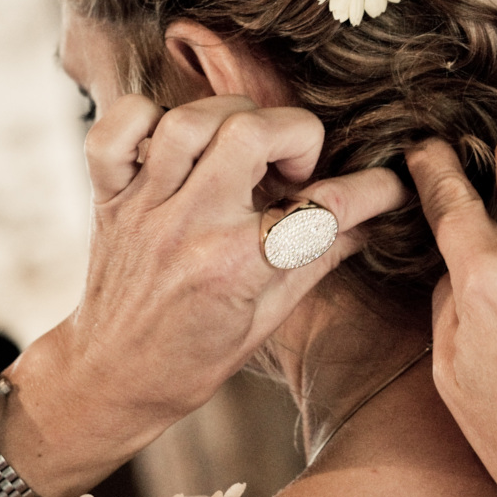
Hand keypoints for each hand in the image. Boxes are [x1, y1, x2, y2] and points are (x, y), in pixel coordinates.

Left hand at [1, 94, 404, 496]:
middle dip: (294, 133)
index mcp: (236, 267)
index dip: (372, 190)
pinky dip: (144, 117)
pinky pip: (116, 129)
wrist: (111, 379)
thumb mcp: (270, 318)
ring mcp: (145, 207)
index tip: (387, 187)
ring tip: (241, 152)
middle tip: (293, 170)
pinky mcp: (109, 195)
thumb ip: (321, 257)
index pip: (322, 206)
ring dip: (231, 120)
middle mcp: (189, 227)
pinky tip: (173, 142)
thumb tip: (374, 219)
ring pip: (190, 118)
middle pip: (251, 130)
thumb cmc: (194, 357)